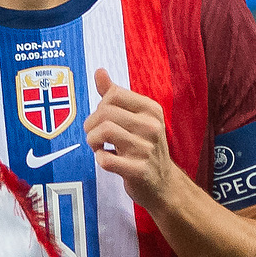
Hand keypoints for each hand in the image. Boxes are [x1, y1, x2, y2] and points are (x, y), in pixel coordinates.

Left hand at [86, 69, 179, 208]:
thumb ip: (115, 95)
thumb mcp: (135, 118)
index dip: (99, 107)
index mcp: (151, 109)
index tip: (102, 120)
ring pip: (104, 132)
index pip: (113, 95)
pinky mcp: (139, 171)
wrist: (164, 184)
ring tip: (98, 147)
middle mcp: (152, 126)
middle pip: (105, 113)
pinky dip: (100, 159)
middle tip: (94, 136)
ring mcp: (146, 149)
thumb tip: (99, 72)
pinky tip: (106, 160)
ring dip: (92, 141)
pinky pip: (107, 160)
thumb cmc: (144, 148)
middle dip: (91, 125)